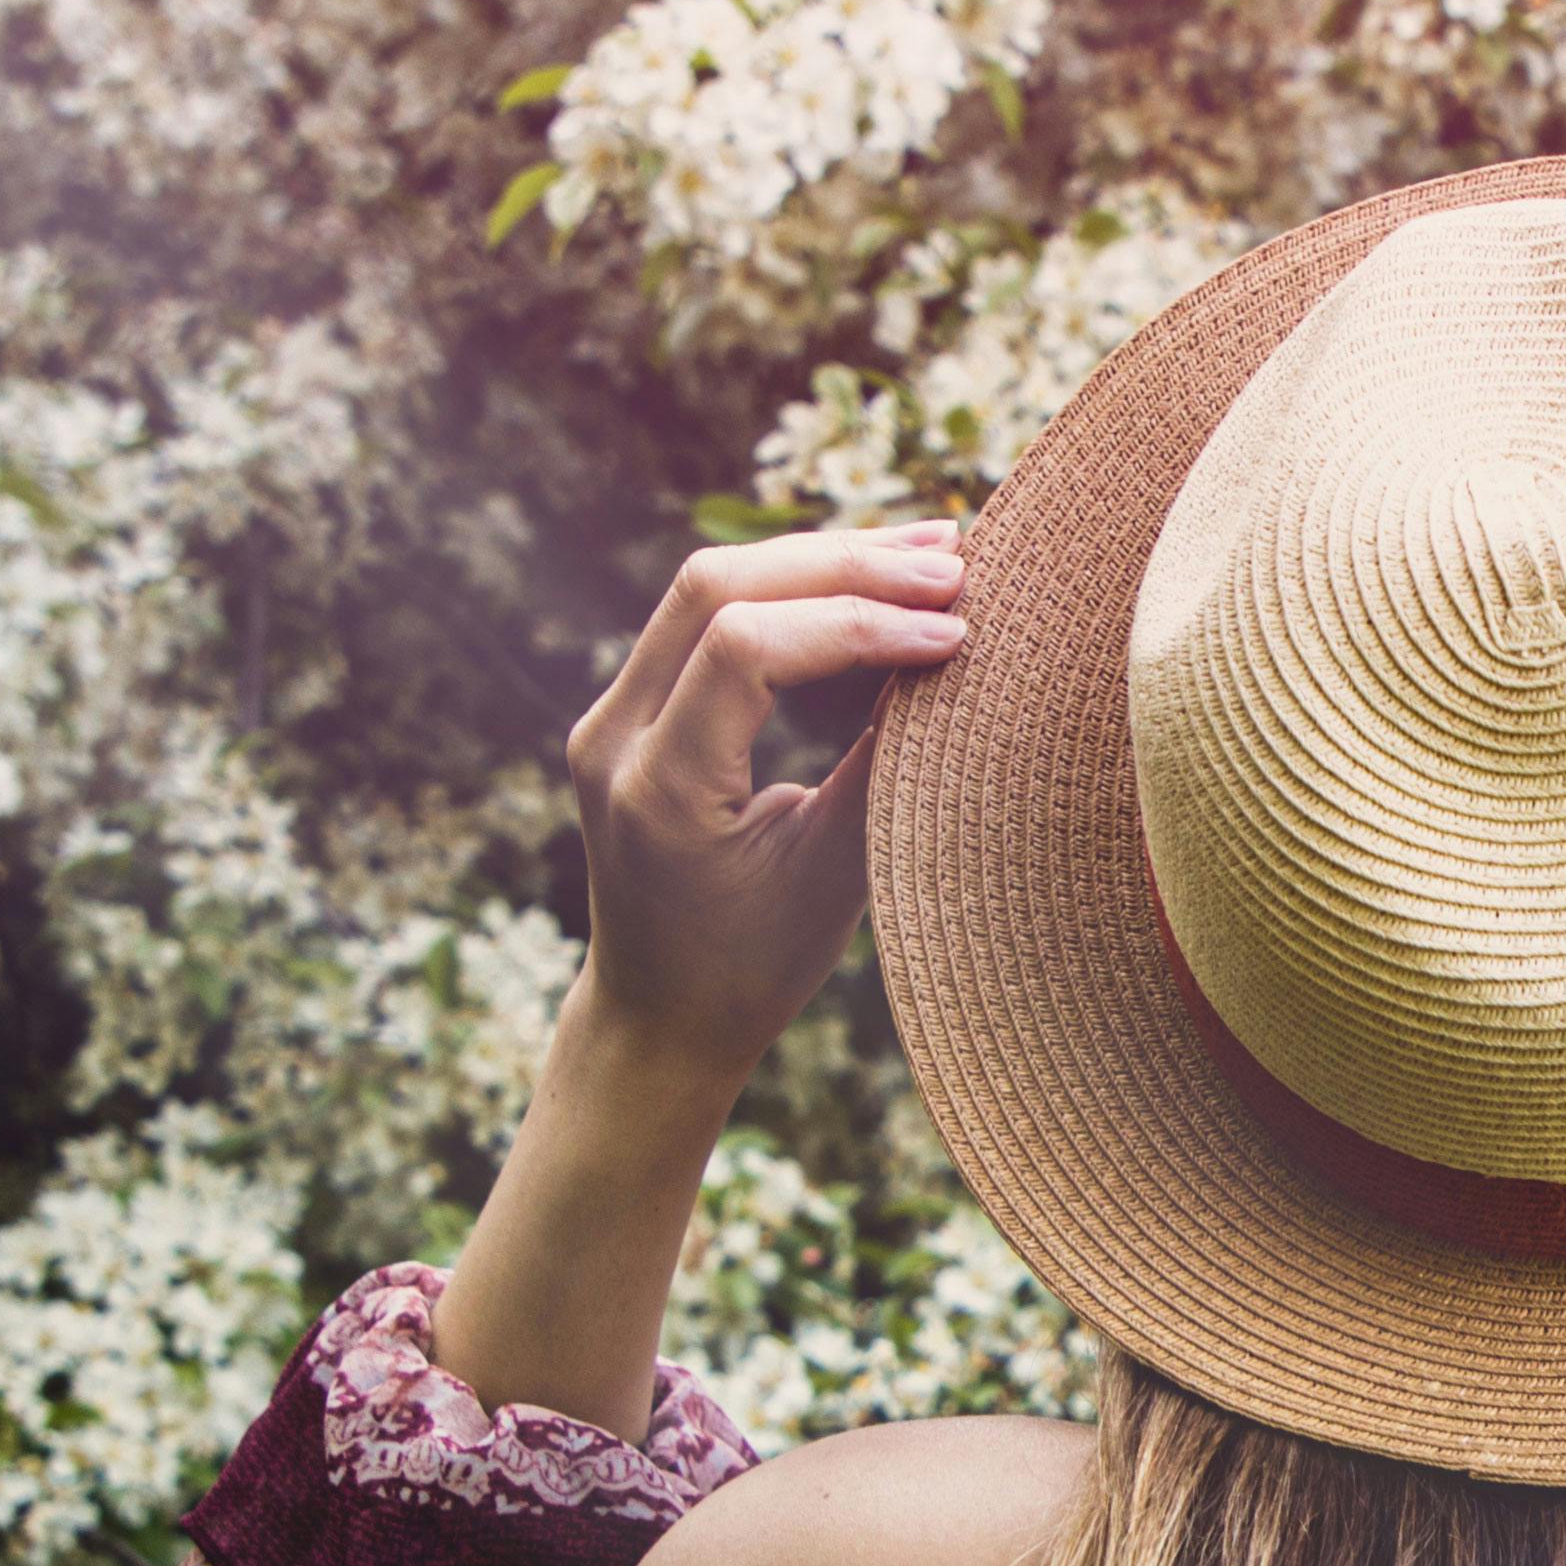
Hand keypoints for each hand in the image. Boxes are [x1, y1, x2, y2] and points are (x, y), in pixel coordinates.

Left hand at [561, 521, 971, 1075]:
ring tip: (928, 551)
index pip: (743, 647)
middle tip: (952, 562)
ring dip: (822, 557)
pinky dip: (794, 586)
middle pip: (717, 586)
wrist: (660, 1015)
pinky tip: (870, 578)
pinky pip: (709, 613)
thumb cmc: (753, 967)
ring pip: (710, 583)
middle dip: (843, 563)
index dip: (855, 622)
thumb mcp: (833, 878)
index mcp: (658, 790)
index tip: (952, 636)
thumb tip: (947, 659)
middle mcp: (613, 737)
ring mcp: (613, 714)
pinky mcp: (634, 705)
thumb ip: (878, 765)